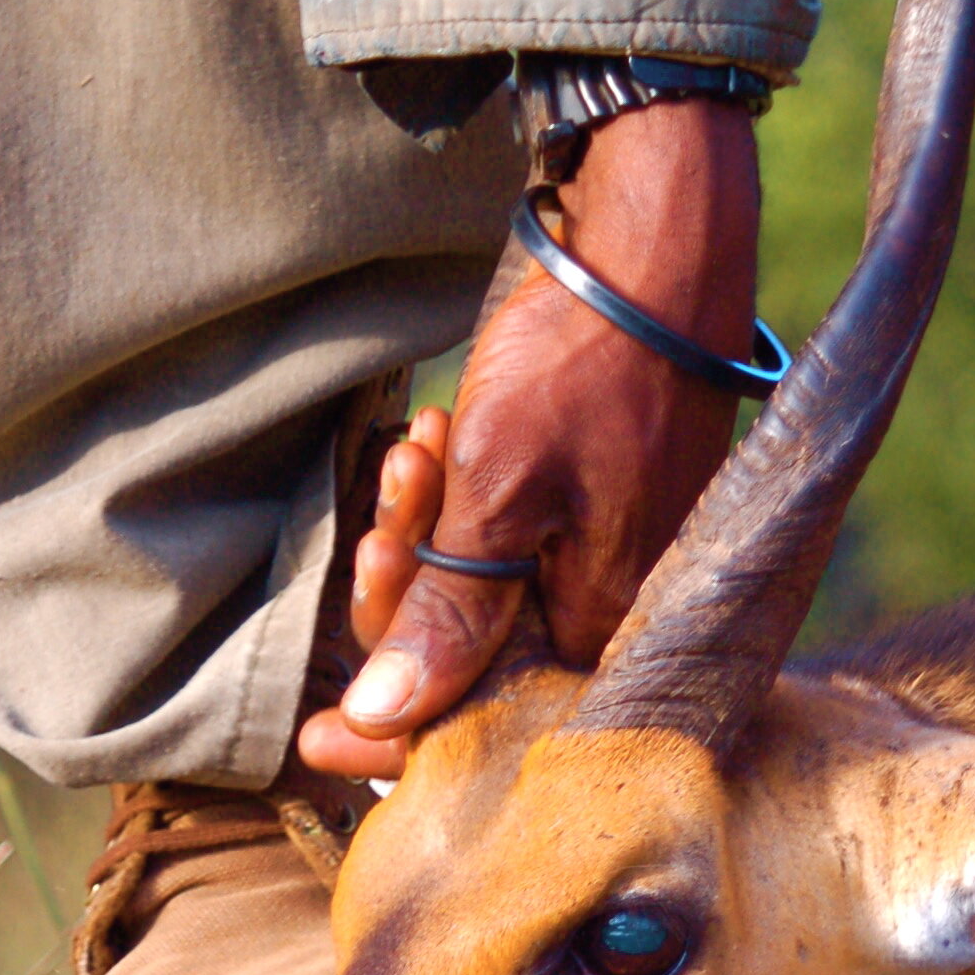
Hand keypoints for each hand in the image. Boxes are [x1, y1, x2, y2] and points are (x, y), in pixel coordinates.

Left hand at [297, 98, 759, 780]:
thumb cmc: (587, 360)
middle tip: (382, 519)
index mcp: (607, 626)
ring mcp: (624, 551)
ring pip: (494, 587)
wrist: (660, 242)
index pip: (484, 717)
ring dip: (432, 529)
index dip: (392, 726)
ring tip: (416, 449)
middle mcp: (625, 606)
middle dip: (410, 593)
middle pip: (485, 655)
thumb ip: (447, 612)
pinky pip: (523, 535)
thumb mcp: (497, 487)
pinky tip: (443, 436)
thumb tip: (385, 721)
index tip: (313, 732)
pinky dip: (470, 497)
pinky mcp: (615, 502)